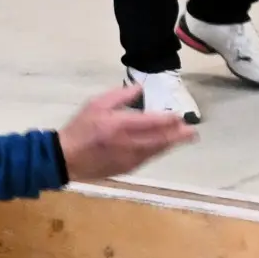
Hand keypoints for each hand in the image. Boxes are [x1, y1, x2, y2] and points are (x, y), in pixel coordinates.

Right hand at [57, 83, 199, 181]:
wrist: (66, 157)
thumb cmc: (81, 127)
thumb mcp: (96, 104)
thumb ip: (119, 96)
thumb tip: (140, 89)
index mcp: (119, 125)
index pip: (151, 122)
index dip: (168, 120)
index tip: (180, 116)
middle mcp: (128, 144)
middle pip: (160, 140)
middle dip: (178, 136)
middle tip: (192, 132)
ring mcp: (128, 159)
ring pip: (156, 151)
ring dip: (171, 144)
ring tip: (184, 138)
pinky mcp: (127, 169)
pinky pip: (148, 159)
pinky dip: (158, 152)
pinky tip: (164, 146)